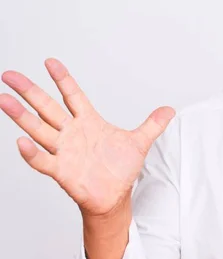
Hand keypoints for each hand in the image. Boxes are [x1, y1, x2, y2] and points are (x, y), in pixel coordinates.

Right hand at [0, 59, 174, 217]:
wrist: (115, 196)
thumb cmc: (120, 169)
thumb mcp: (140, 142)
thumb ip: (152, 124)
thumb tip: (170, 110)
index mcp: (89, 122)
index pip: (73, 95)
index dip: (62, 79)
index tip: (50, 61)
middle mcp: (72, 133)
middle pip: (47, 108)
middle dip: (29, 91)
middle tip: (9, 74)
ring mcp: (64, 151)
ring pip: (38, 130)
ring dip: (21, 116)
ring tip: (3, 99)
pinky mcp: (62, 171)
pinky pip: (43, 161)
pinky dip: (32, 153)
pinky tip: (20, 141)